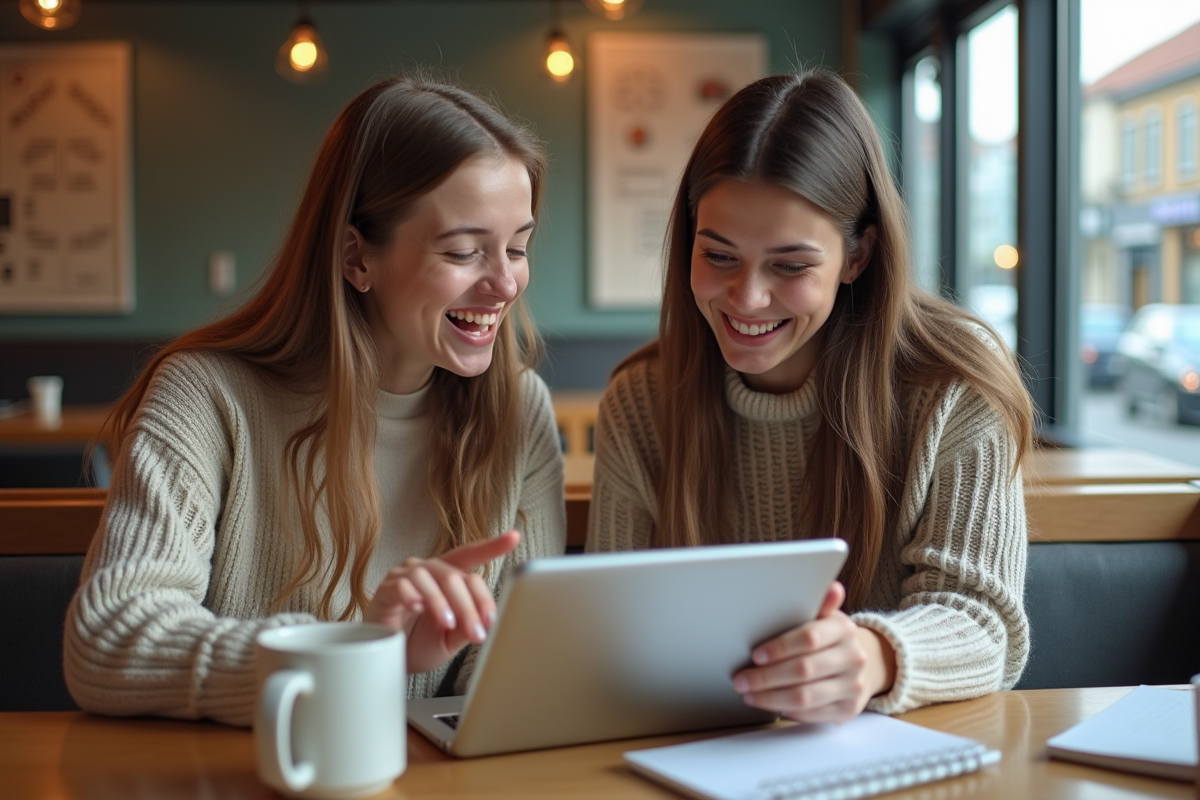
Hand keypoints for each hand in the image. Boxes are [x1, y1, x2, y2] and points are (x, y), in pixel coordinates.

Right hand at [365, 530, 520, 673]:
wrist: (390, 660)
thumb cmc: (420, 643)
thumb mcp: (452, 638)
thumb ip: (467, 627)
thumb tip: (486, 621)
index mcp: (448, 576)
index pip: (471, 556)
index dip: (491, 547)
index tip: (514, 538)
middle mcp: (428, 570)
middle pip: (454, 575)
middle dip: (469, 604)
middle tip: (477, 629)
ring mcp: (405, 576)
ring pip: (428, 576)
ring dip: (441, 601)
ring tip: (448, 623)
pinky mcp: (386, 590)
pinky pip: (400, 584)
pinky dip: (411, 594)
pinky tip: (417, 607)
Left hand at [732, 581, 895, 723]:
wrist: (863, 664)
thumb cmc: (831, 638)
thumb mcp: (826, 617)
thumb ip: (820, 604)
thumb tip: (832, 587)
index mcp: (844, 630)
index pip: (809, 638)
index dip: (779, 648)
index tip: (755, 655)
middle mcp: (853, 658)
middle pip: (803, 670)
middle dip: (766, 677)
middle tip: (741, 680)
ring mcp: (852, 686)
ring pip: (805, 697)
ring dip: (770, 698)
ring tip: (748, 694)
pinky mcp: (847, 710)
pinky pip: (811, 715)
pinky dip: (785, 711)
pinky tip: (768, 704)